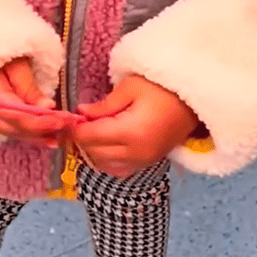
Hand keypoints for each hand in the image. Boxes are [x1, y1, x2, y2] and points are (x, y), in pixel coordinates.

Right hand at [0, 58, 66, 144]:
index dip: (44, 122)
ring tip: (66, 133)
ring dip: (42, 136)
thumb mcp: (14, 65)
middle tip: (71, 126)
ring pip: (18, 134)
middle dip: (47, 130)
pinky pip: (15, 132)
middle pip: (20, 130)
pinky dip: (33, 135)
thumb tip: (49, 107)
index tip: (65, 120)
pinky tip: (51, 138)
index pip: (20, 117)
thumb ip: (29, 88)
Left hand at [73, 75, 198, 177]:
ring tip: (86, 131)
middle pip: (95, 154)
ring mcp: (143, 161)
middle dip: (80, 140)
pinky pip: (119, 169)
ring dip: (91, 151)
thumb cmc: (162, 88)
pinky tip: (102, 144)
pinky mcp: (148, 162)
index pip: (91, 137)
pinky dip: (105, 160)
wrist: (194, 101)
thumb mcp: (130, 88)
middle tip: (72, 123)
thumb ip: (104, 105)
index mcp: (130, 133)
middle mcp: (136, 153)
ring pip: (105, 165)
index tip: (63, 119)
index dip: (73, 130)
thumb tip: (81, 113)